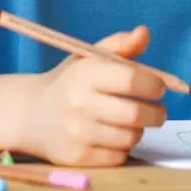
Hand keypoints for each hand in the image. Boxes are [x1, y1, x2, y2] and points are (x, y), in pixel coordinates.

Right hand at [19, 25, 168, 165]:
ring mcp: (77, 134)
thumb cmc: (70, 82)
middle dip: (157, 113)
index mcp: (85, 74)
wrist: (32, 115)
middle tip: (159, 111)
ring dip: (140, 130)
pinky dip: (124, 147)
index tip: (159, 87)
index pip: (132, 80)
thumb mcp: (89, 57)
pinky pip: (118, 156)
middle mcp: (79, 104)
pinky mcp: (77, 158)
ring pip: (131, 137)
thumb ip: (120, 44)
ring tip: (134, 122)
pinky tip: (116, 136)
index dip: (154, 85)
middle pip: (136, 114)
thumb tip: (144, 33)